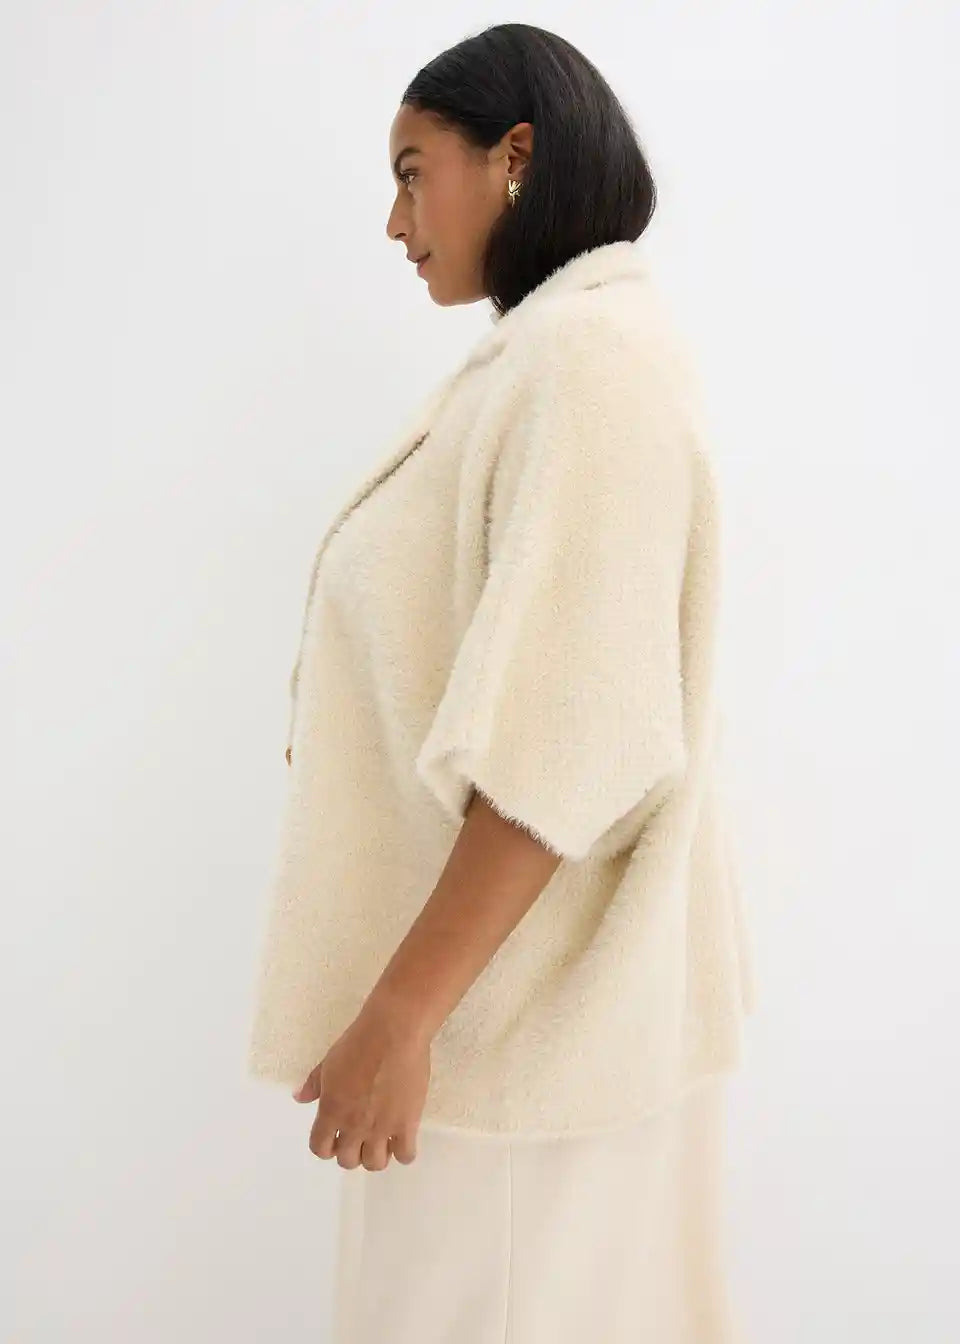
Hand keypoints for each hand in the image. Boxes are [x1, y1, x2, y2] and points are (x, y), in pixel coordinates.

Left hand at [291, 998, 431, 1170]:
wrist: (394, 1033)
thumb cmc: (358, 1043)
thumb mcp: (329, 1062)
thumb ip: (314, 1085)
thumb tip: (299, 1098)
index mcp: (331, 1111)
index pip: (319, 1149)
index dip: (325, 1147)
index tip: (333, 1139)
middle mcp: (353, 1126)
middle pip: (347, 1161)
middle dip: (351, 1152)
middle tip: (359, 1137)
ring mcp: (381, 1128)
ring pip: (375, 1163)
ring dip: (375, 1155)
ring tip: (381, 1139)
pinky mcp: (407, 1124)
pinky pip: (405, 1156)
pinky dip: (402, 1152)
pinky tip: (402, 1138)